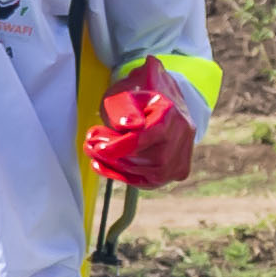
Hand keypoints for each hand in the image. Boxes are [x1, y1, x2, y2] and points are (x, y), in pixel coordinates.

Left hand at [85, 68, 199, 187]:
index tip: (96, 146)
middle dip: (116, 157)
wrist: (158, 96)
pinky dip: (126, 177)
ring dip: (118, 168)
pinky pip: (151, 182)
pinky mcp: (179, 170)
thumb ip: (122, 109)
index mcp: (170, 111)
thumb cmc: (136, 95)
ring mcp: (184, 153)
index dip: (120, 146)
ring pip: (152, 174)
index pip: (147, 136)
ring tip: (96, 154)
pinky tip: (108, 166)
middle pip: (152, 158)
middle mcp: (184, 134)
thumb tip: (127, 125)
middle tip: (91, 146)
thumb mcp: (122, 94)